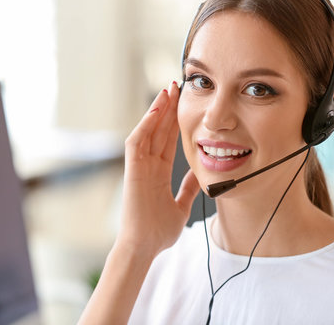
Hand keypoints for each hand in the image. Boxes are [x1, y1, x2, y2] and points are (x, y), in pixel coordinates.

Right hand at [118, 81, 199, 256]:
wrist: (144, 247)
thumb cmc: (158, 231)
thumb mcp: (181, 205)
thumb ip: (188, 188)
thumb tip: (200, 175)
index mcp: (159, 172)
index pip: (168, 140)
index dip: (176, 121)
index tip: (184, 104)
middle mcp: (148, 165)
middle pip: (158, 130)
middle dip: (167, 108)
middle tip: (176, 86)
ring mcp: (139, 167)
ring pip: (147, 131)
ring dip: (156, 111)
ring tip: (167, 91)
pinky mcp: (133, 171)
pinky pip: (137, 143)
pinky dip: (145, 126)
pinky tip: (156, 111)